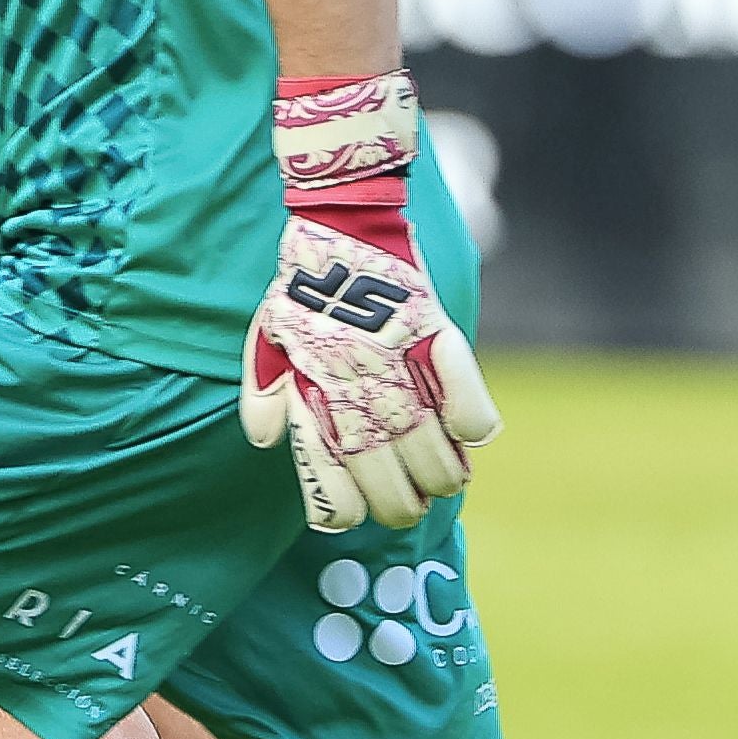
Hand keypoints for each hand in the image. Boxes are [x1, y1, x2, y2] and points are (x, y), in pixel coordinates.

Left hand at [236, 70, 501, 534]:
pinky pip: (467, 400)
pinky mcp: (436, 335)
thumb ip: (264, 392)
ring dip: (442, 475)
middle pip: (386, 477)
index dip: (341, 509)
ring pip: (431, 451)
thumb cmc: (302, 286)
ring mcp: (398, 363)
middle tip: (408, 506)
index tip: (350, 517)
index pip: (328, 475)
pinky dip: (473, 424)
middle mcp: (355, 385)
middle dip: (398, 504)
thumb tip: (265, 442)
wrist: (339, 221)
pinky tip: (471, 437)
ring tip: (445, 479)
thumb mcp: (267, 338)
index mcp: (313, 390)